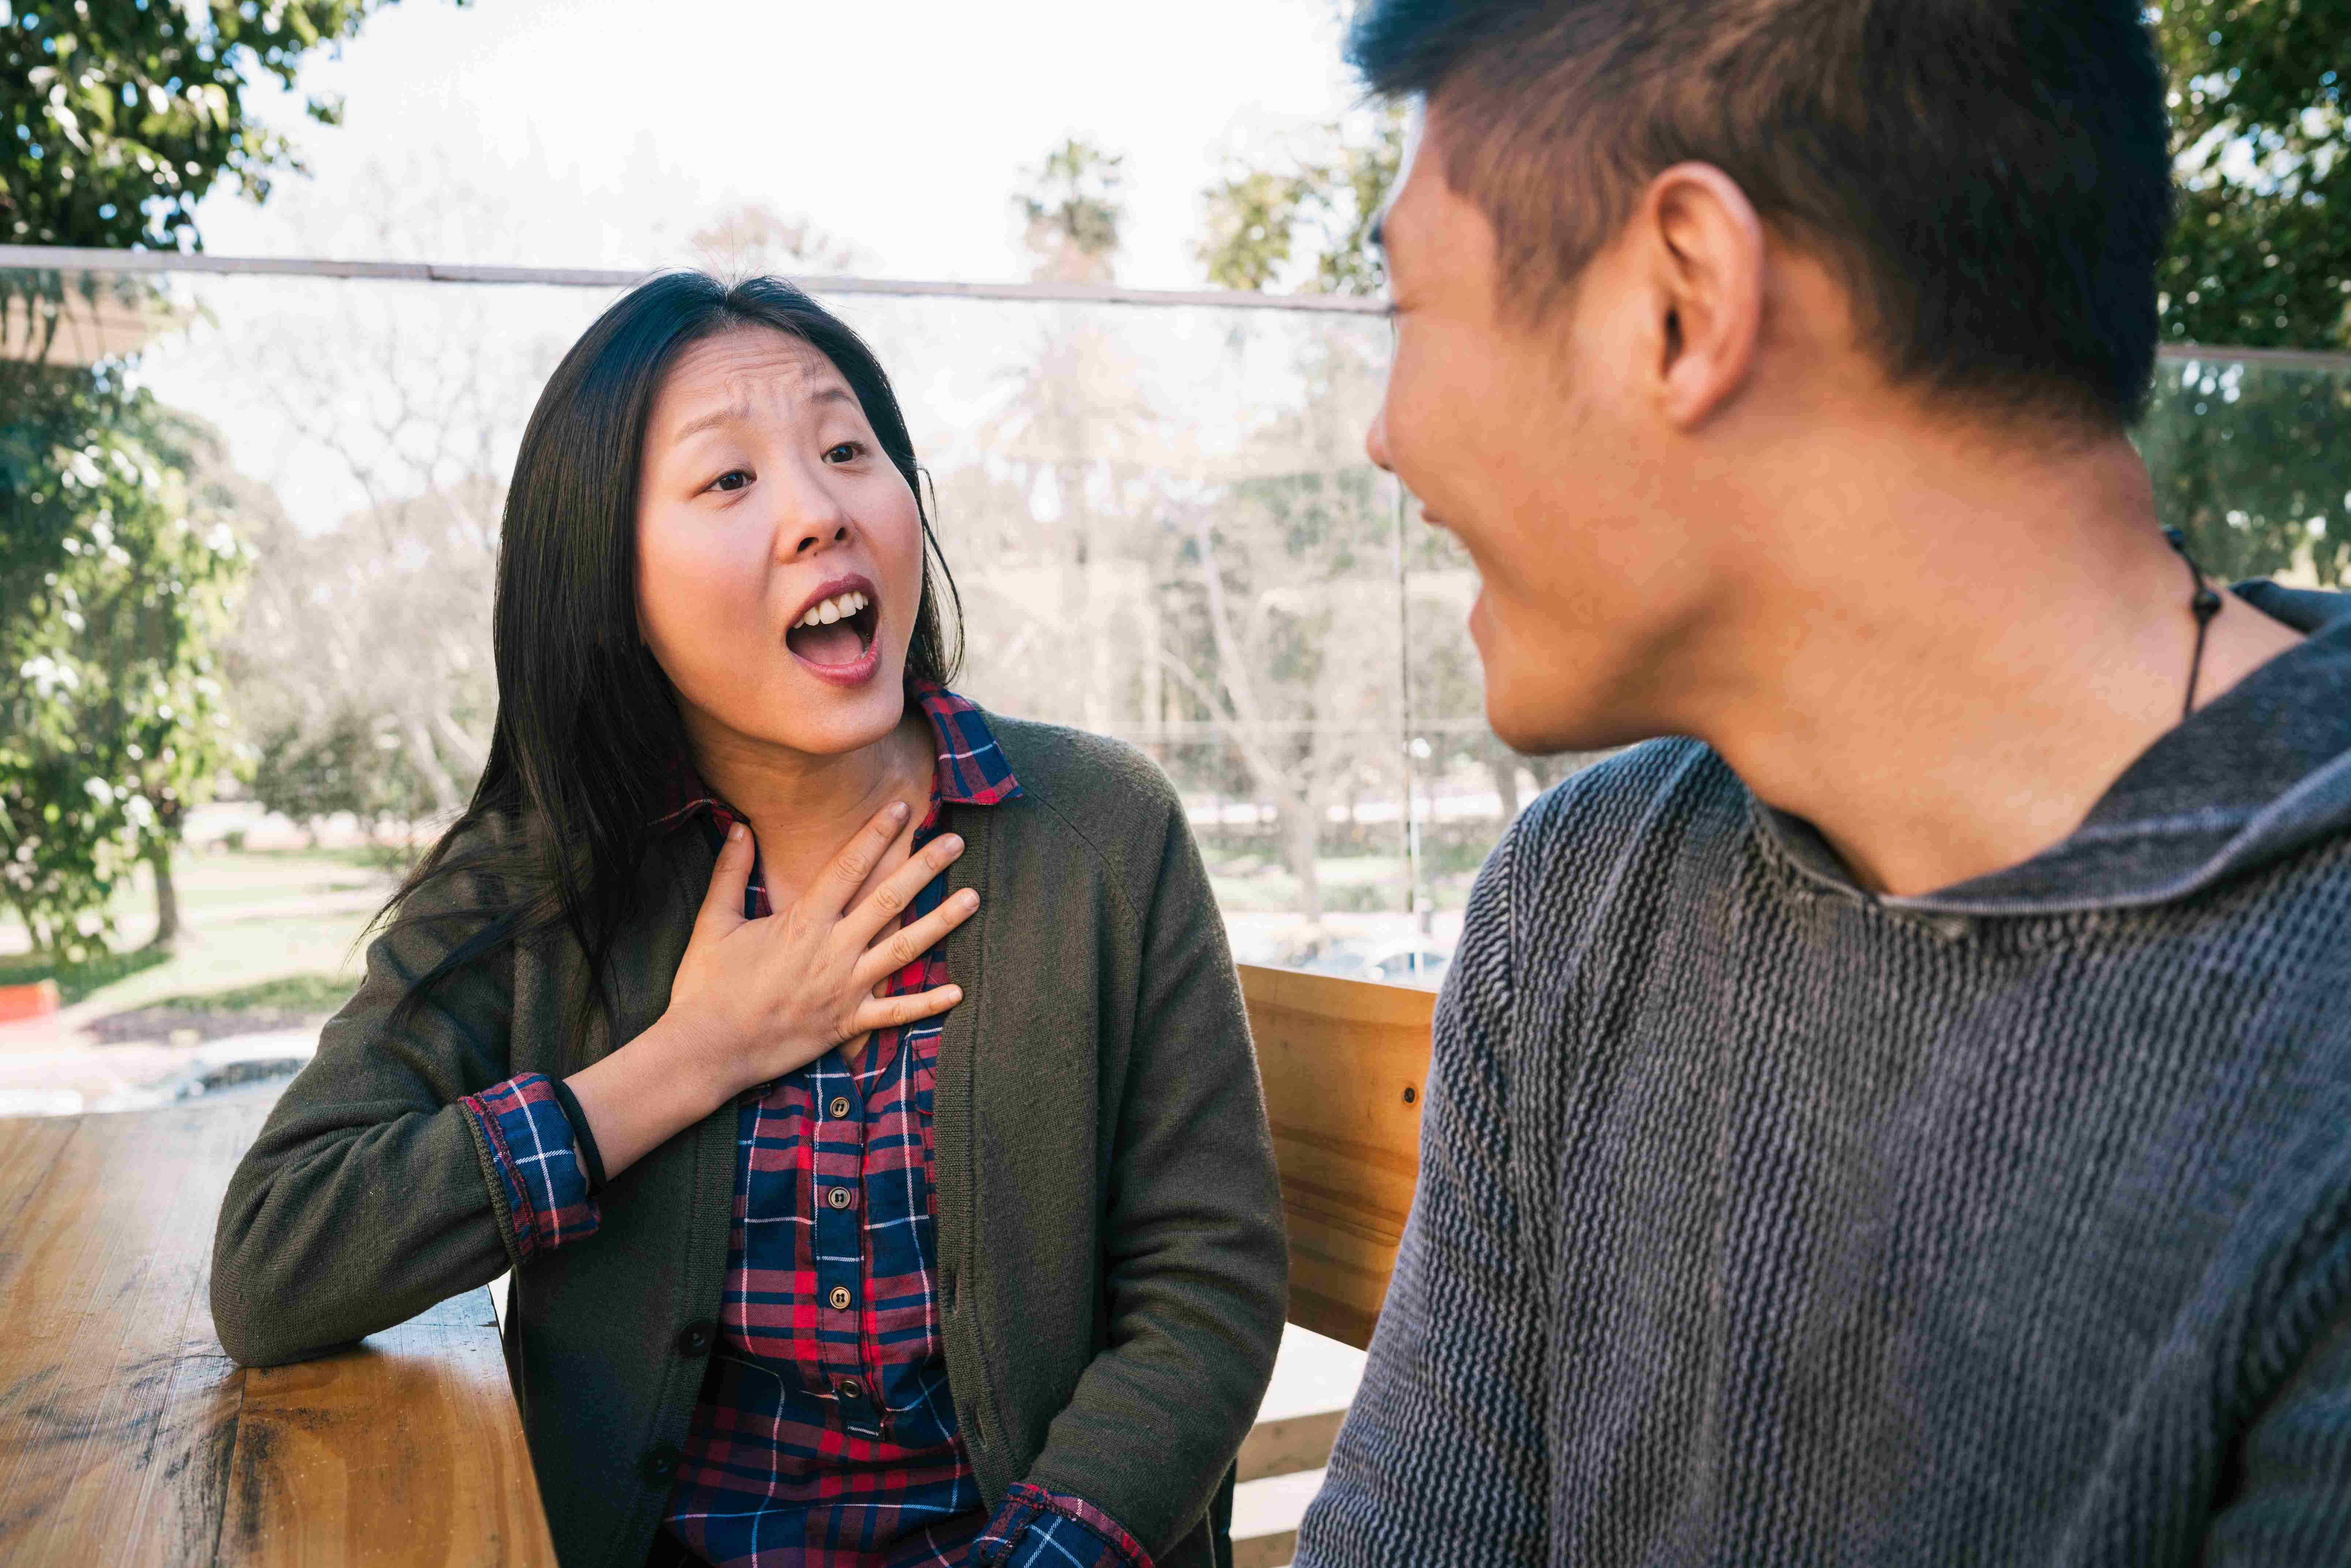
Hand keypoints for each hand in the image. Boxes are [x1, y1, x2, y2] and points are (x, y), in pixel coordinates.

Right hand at [663, 800, 978, 1102]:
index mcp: (802, 922)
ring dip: (941, 923)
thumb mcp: (712, 923)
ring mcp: (845, 988)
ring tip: (974, 898)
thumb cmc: (706, 986)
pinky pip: (895, 1014)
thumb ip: (730, 873)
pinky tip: (958, 991)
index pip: (848, 867)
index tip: (903, 807)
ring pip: (904, 949)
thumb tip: (739, 828)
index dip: (876, 834)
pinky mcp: (847, 1023)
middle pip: (888, 899)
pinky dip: (927, 1004)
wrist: (706, 1050)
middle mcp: (832, 951)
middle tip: (956, 841)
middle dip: (924, 867)